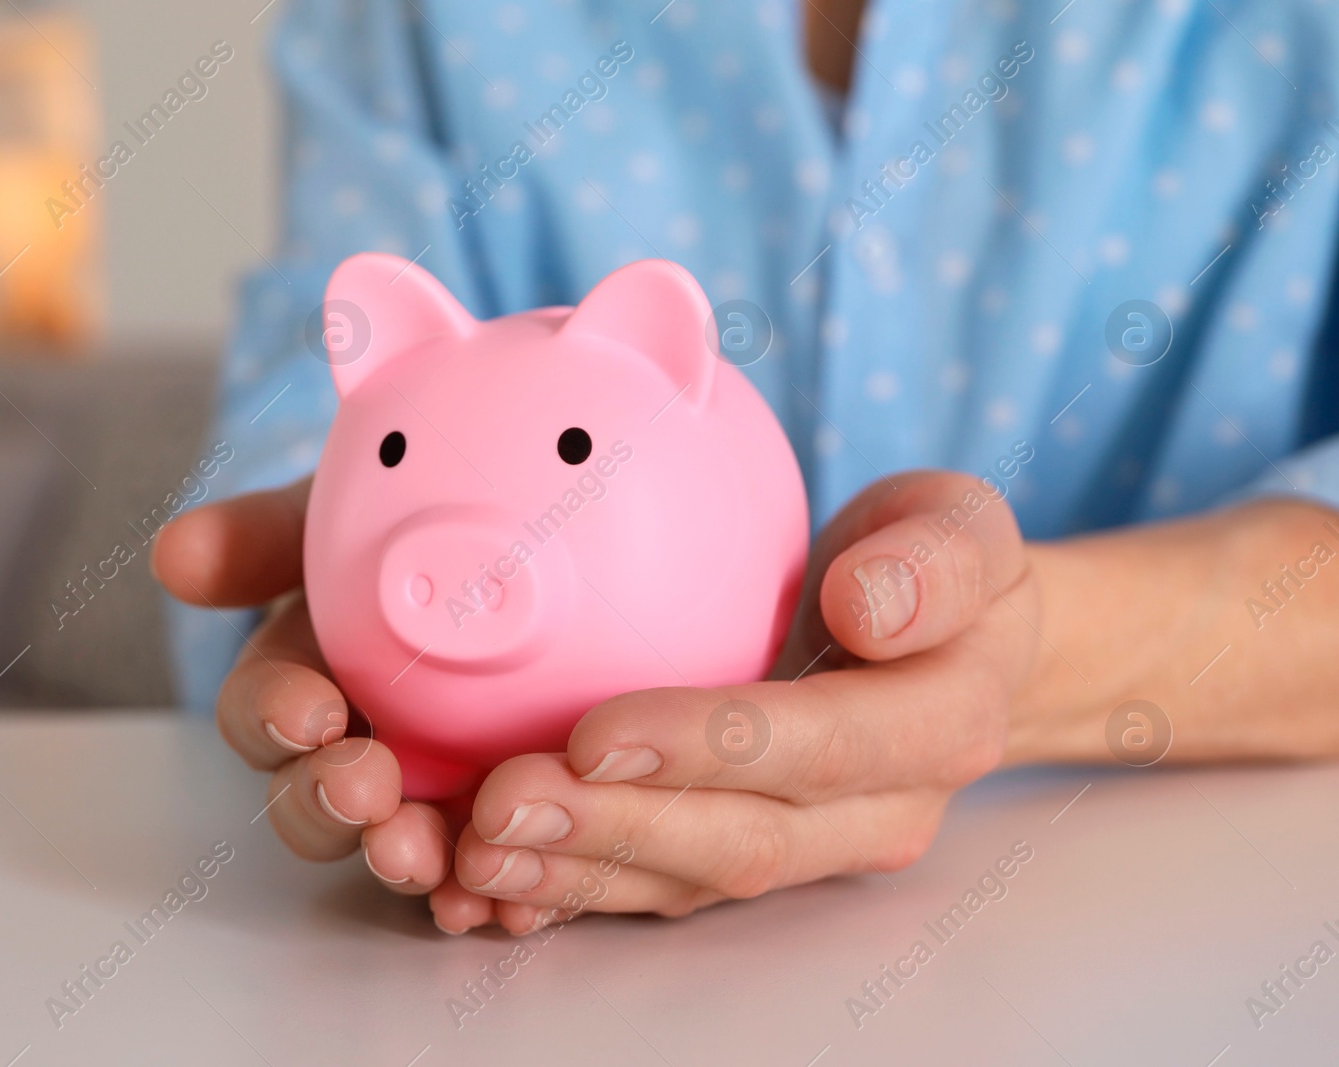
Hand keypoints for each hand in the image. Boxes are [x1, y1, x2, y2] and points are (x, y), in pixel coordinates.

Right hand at [149, 480, 545, 932]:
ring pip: (400, 844)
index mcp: (300, 682)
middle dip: (331, 804)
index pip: (261, 714)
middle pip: (319, 801)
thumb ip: (262, 536)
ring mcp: (427, 790)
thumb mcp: (334, 520)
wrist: (508, 544)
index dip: (273, 719)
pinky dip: (492, 888)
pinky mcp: (499, 815)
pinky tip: (511, 897)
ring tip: (430, 860)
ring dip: (405, 859)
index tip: (306, 713)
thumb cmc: (399, 530)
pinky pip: (488, 865)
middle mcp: (351, 748)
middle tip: (366, 790)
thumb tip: (174, 553)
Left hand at [450, 471, 1039, 928]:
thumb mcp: (963, 531)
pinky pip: (662, 886)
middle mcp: (875, 812)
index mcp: (937, 726)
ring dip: (579, 873)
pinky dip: (575, 888)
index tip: (599, 734)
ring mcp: (811, 846)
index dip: (710, 746)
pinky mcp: (748, 848)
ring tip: (475, 854)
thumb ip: (934, 563)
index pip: (822, 744)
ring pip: (692, 882)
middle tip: (503, 806)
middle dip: (617, 831)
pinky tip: (493, 878)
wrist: (956, 648)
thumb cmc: (941, 571)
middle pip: (742, 839)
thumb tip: (868, 602)